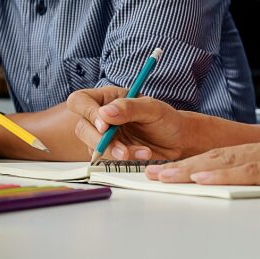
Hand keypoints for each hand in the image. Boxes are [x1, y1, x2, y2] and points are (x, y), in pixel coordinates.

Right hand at [67, 87, 189, 160]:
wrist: (178, 141)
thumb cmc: (166, 119)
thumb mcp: (152, 108)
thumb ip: (129, 108)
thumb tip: (105, 113)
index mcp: (107, 98)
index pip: (80, 102)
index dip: (88, 113)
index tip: (104, 126)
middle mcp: (101, 117)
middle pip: (82, 128)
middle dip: (100, 141)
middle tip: (121, 149)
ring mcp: (104, 136)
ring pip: (93, 147)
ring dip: (115, 153)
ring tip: (143, 151)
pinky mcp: (110, 153)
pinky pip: (107, 160)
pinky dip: (125, 160)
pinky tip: (143, 154)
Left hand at [144, 128, 259, 191]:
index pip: (227, 157)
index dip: (195, 164)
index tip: (170, 172)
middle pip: (218, 158)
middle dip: (182, 167)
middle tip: (151, 175)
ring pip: (228, 162)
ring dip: (191, 170)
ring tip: (163, 177)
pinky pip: (253, 171)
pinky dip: (224, 175)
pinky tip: (202, 178)